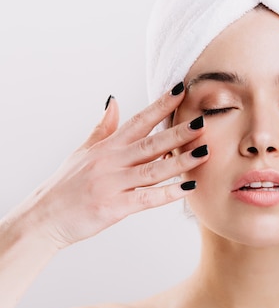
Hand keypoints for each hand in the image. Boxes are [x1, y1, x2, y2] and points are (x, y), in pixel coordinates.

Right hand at [18, 83, 208, 248]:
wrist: (44, 218)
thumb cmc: (65, 186)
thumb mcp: (82, 151)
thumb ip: (103, 128)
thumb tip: (115, 101)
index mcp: (106, 147)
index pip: (138, 121)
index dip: (160, 105)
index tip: (181, 89)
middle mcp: (110, 161)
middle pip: (150, 143)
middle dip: (178, 132)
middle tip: (203, 122)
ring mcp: (112, 184)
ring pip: (153, 170)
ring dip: (181, 161)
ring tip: (204, 152)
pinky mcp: (113, 207)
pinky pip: (146, 199)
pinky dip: (168, 193)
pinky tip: (188, 187)